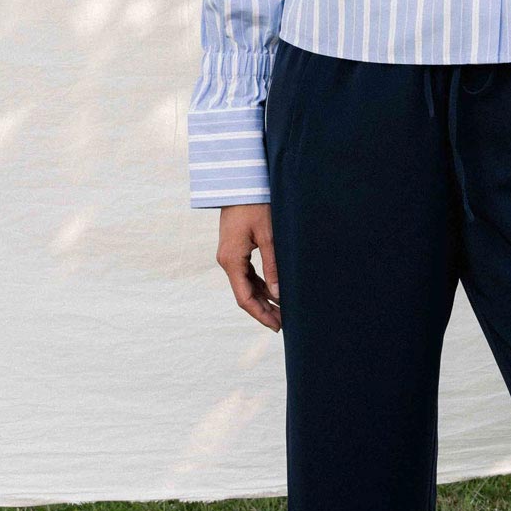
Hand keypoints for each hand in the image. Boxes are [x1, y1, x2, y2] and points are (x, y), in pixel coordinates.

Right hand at [216, 202, 280, 331]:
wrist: (239, 183)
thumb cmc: (255, 205)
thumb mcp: (268, 235)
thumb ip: (273, 265)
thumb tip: (278, 294)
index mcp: (232, 260)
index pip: (245, 297)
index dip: (261, 314)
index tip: (277, 326)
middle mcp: (227, 261)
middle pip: (245, 294)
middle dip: (264, 310)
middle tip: (283, 324)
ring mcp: (230, 256)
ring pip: (247, 285)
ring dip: (263, 298)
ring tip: (282, 311)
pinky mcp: (236, 250)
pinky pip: (248, 274)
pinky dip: (261, 285)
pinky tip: (275, 293)